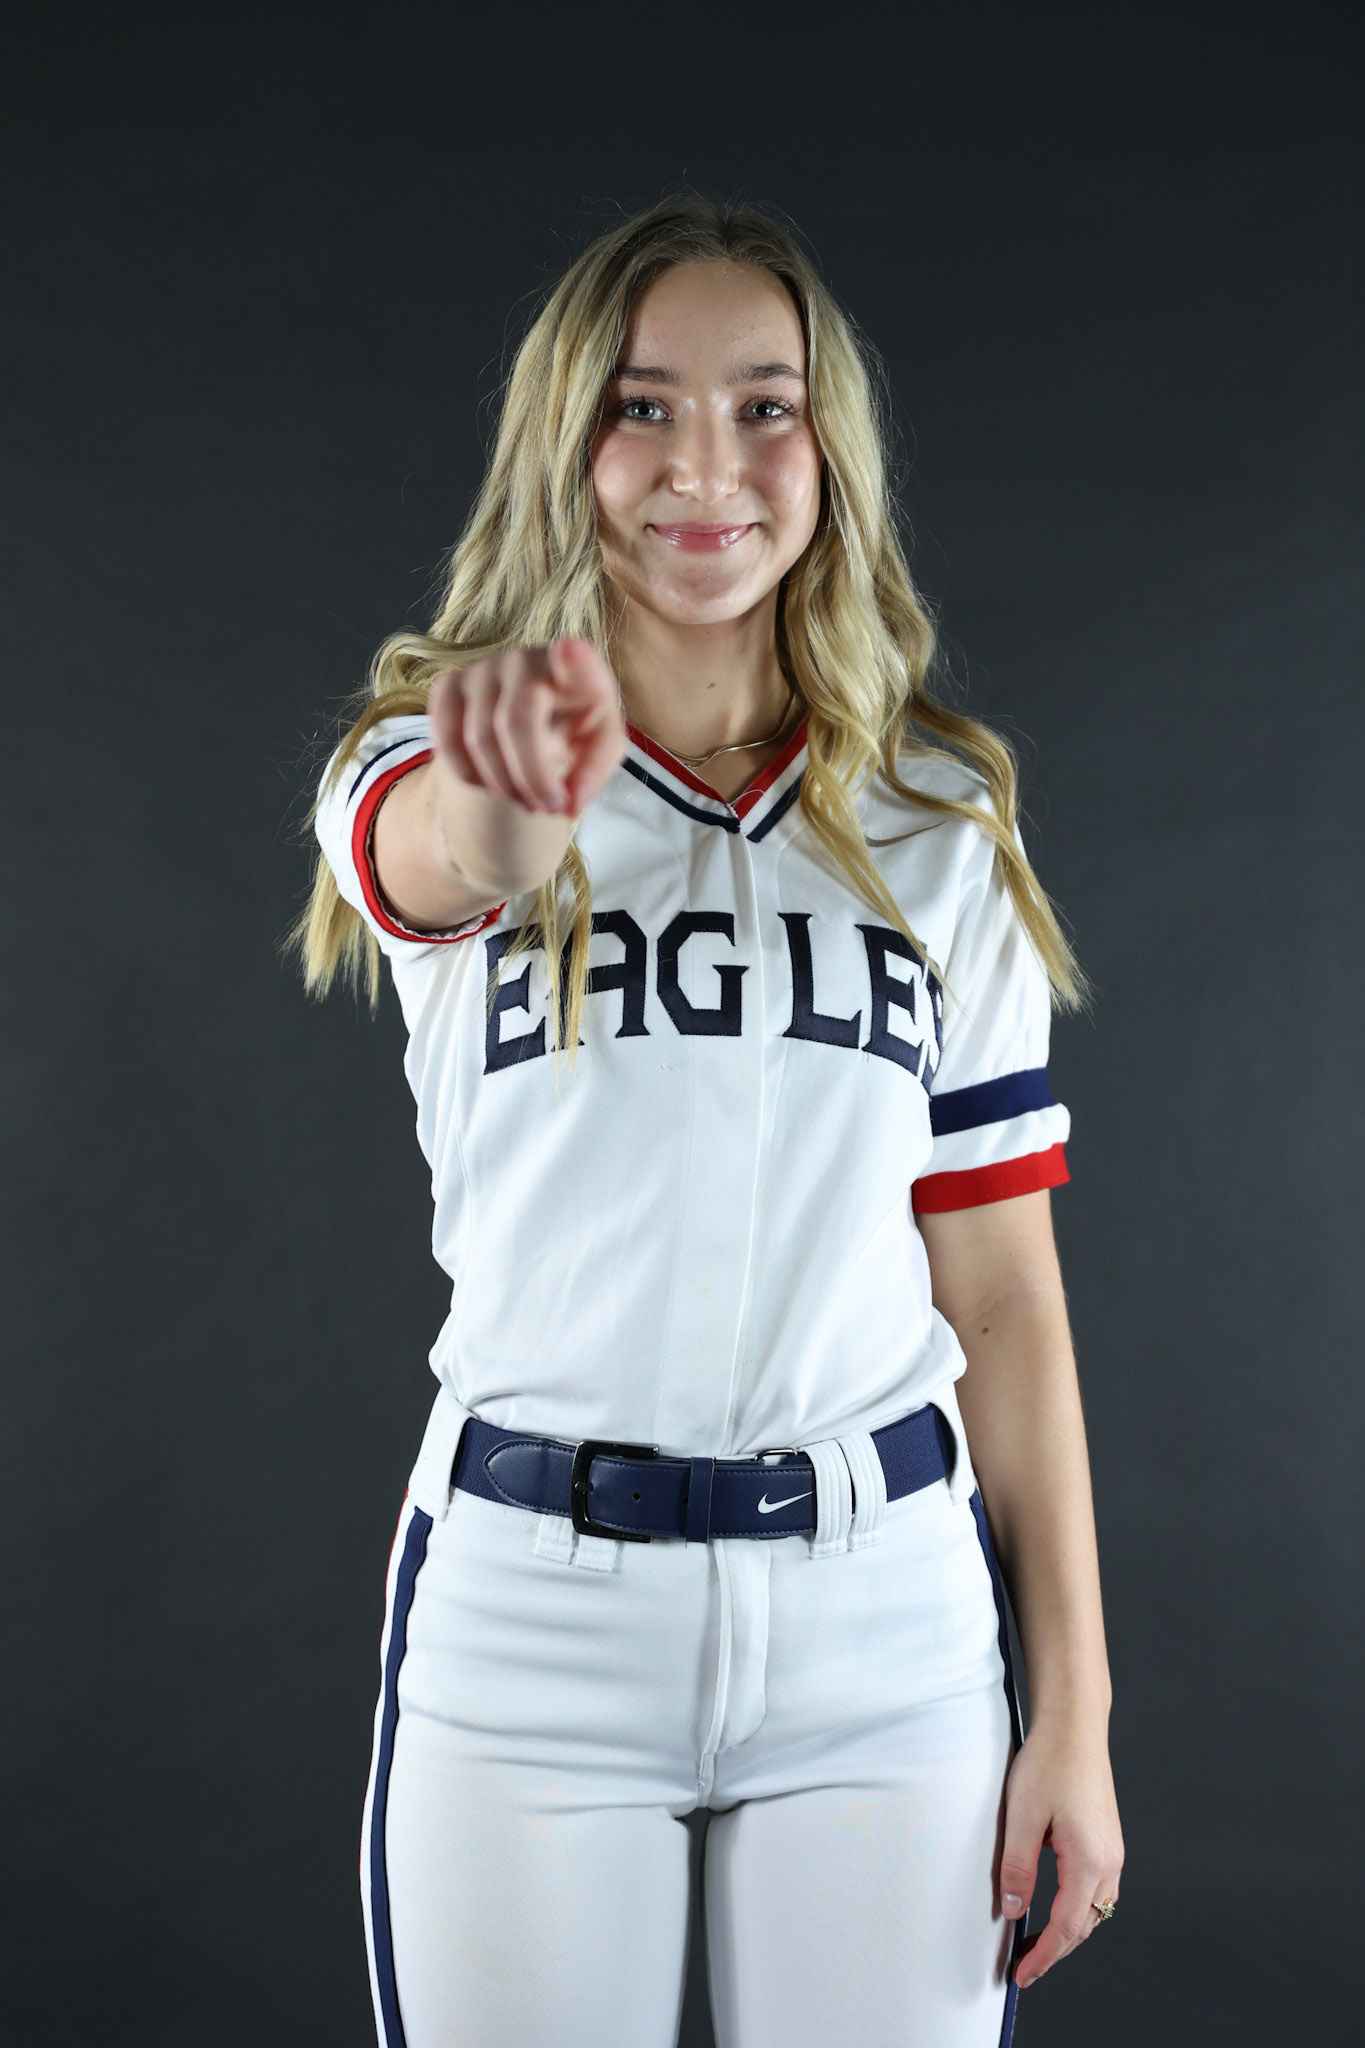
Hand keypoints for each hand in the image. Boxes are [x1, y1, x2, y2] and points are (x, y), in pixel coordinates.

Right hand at [428, 638, 627, 820]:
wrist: (538, 712)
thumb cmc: (576, 723)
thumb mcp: (599, 747)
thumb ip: (593, 773)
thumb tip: (569, 805)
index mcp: (576, 668)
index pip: (574, 658)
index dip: (571, 657)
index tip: (570, 651)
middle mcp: (525, 658)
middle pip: (515, 724)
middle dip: (531, 779)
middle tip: (550, 807)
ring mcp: (482, 669)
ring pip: (479, 740)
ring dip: (504, 786)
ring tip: (527, 800)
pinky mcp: (449, 685)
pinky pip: (448, 742)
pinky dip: (470, 776)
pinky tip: (494, 782)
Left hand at [998, 1714, 1123, 1989]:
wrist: (1075, 1726)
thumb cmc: (1050, 1762)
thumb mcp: (1022, 1816)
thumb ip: (1017, 1868)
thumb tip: (1014, 1911)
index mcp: (1089, 1861)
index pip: (1067, 1928)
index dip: (1044, 1957)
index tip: (1022, 1975)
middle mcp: (1108, 1862)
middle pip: (1085, 1926)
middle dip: (1056, 1951)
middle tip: (1026, 1967)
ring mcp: (1112, 1851)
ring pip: (1095, 1910)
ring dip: (1069, 1931)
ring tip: (1039, 1942)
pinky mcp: (1108, 1840)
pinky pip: (1097, 1890)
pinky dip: (1078, 1908)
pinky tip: (1057, 1905)